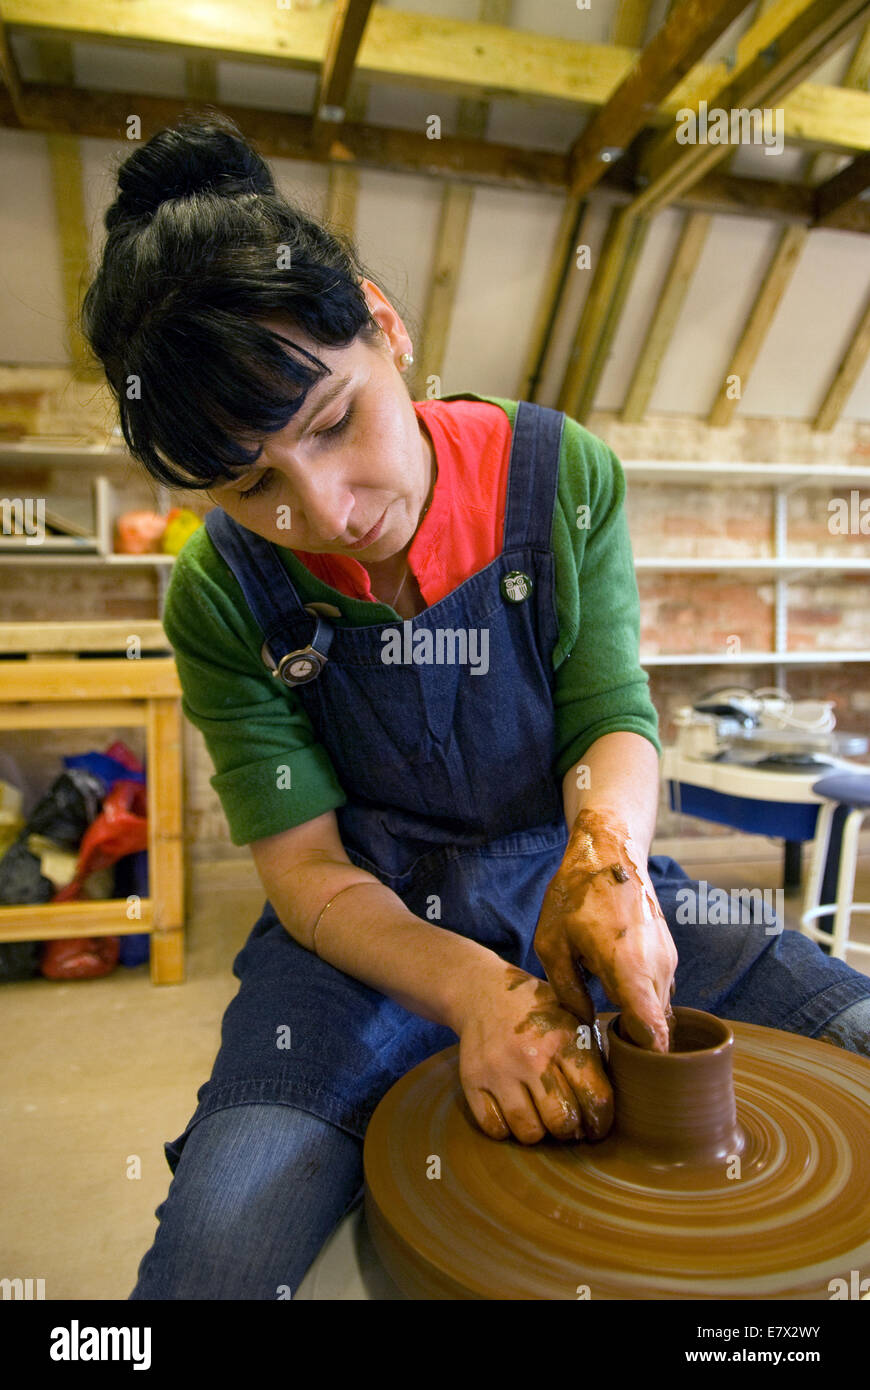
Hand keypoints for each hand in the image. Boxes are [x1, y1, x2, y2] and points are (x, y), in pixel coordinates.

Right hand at [453, 959, 613, 1143]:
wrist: (483, 991)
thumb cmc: (538, 1011)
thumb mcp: (574, 1018)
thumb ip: (594, 1056)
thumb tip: (624, 1099)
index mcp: (565, 1039)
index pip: (595, 1098)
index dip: (601, 1122)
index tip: (598, 1126)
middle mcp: (532, 1056)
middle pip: (562, 1121)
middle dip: (570, 1130)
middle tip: (569, 1124)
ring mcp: (499, 1070)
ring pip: (528, 1131)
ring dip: (539, 1132)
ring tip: (541, 1117)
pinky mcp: (473, 1080)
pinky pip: (494, 1128)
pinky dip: (507, 1129)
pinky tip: (515, 1112)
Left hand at [534, 809, 677, 1052]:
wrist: (610, 850)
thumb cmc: (575, 895)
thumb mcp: (552, 944)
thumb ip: (567, 991)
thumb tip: (583, 1024)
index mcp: (629, 968)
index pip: (653, 1032)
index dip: (645, 1059)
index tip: (627, 1071)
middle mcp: (657, 967)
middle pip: (658, 1028)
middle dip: (641, 1048)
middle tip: (611, 1059)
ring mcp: (667, 958)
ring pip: (661, 1009)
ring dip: (643, 1023)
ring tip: (612, 1030)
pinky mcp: (667, 951)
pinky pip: (661, 990)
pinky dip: (646, 1002)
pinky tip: (619, 999)